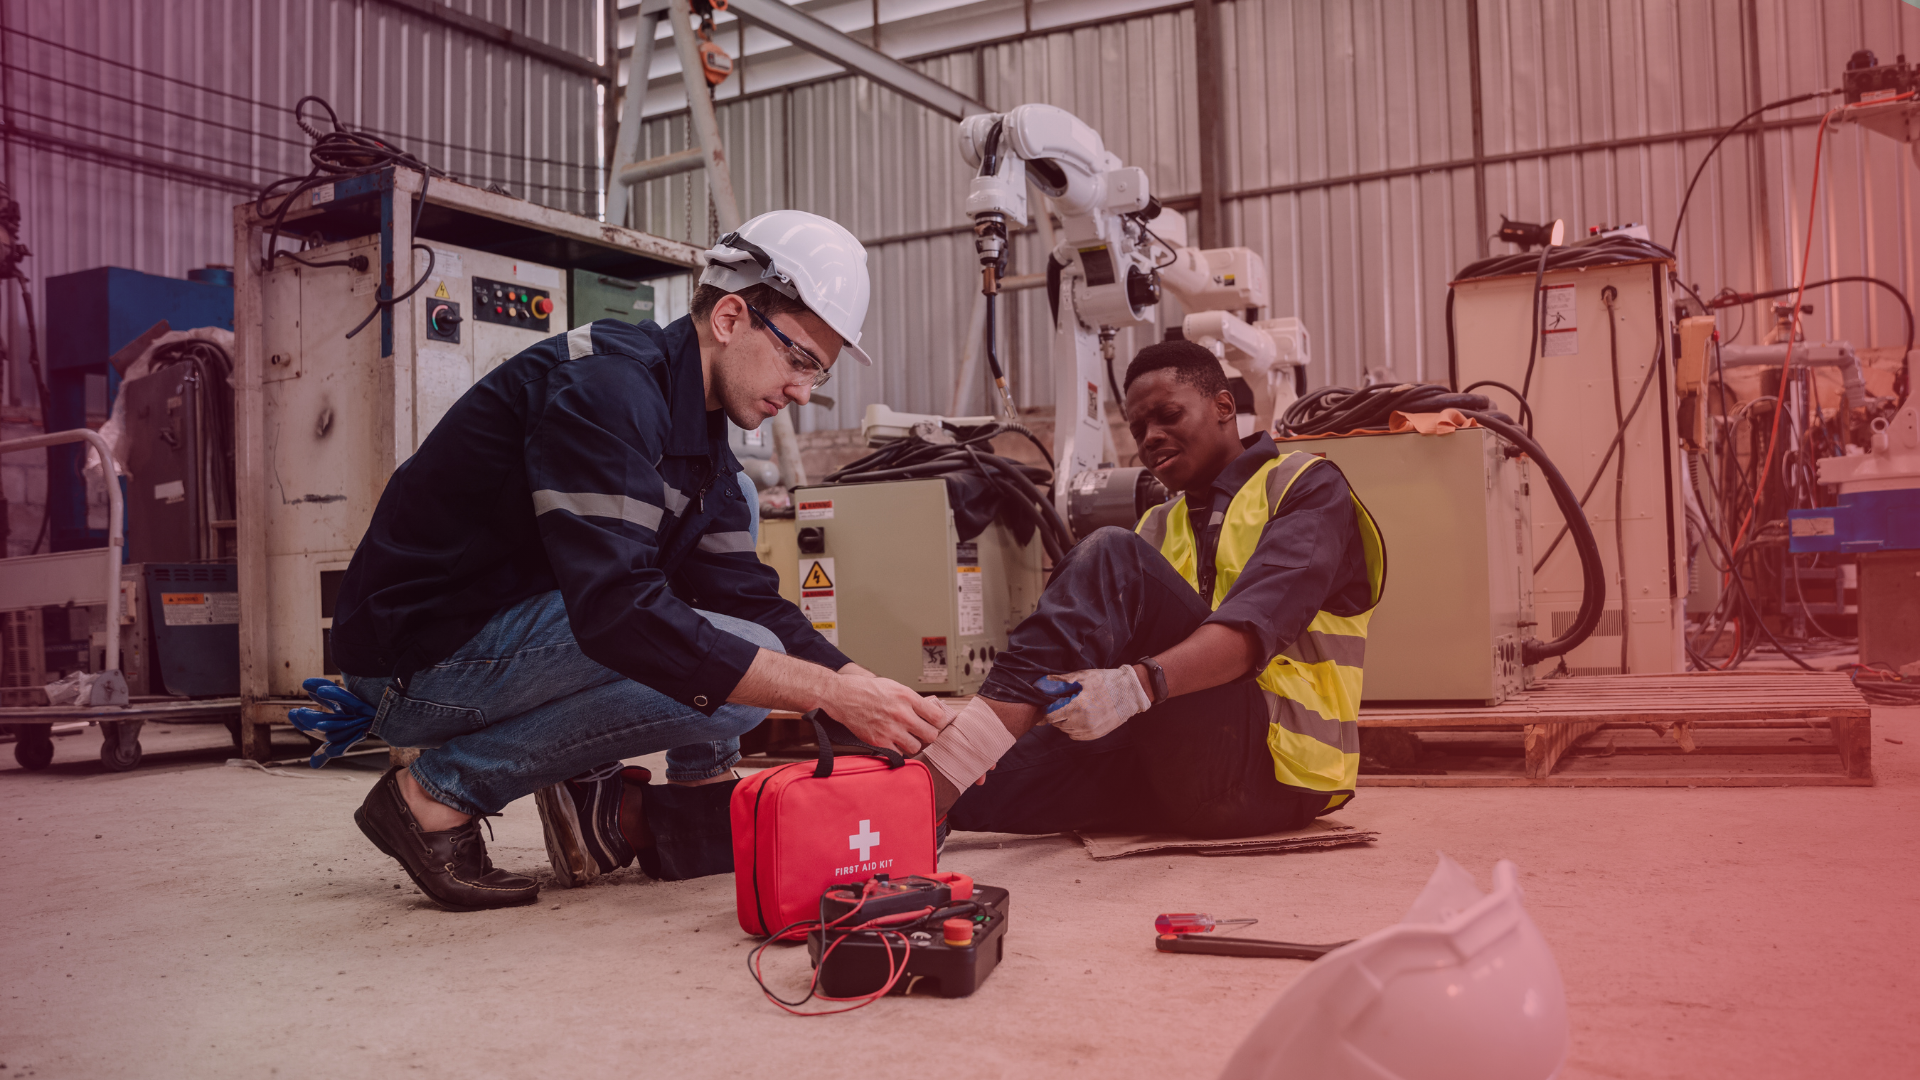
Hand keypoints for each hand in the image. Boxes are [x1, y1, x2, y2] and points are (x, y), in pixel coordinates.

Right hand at [820, 673, 949, 754]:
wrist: (842, 696)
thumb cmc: (866, 689)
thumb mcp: (894, 686)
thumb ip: (911, 699)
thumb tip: (927, 711)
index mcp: (907, 697)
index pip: (937, 716)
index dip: (938, 721)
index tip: (935, 723)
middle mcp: (901, 714)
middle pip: (931, 735)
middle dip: (928, 734)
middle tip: (922, 732)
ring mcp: (891, 729)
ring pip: (916, 747)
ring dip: (913, 743)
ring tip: (906, 737)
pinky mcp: (879, 742)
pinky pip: (899, 753)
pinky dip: (898, 749)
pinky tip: (893, 741)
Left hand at [1036, 666, 1151, 740]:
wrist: (1129, 693)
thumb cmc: (1106, 682)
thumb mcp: (1084, 677)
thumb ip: (1063, 680)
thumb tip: (1046, 681)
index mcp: (1077, 707)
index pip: (1051, 716)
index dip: (1046, 711)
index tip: (1047, 706)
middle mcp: (1082, 722)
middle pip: (1057, 724)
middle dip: (1055, 716)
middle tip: (1060, 706)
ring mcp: (1090, 730)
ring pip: (1066, 731)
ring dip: (1064, 723)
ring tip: (1070, 711)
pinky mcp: (1096, 734)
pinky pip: (1076, 736)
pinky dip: (1073, 729)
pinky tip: (1078, 718)